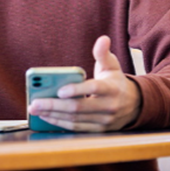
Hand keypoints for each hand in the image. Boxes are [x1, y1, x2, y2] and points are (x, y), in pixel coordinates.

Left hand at [26, 35, 141, 131]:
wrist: (135, 106)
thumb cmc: (115, 83)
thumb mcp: (112, 66)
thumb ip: (103, 53)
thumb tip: (103, 39)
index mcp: (112, 89)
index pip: (93, 88)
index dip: (76, 89)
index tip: (59, 90)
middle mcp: (109, 107)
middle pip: (79, 107)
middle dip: (54, 105)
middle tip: (34, 102)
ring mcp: (104, 121)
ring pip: (75, 120)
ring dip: (53, 115)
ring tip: (35, 110)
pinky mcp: (98, 130)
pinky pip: (76, 128)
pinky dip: (60, 123)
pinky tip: (46, 117)